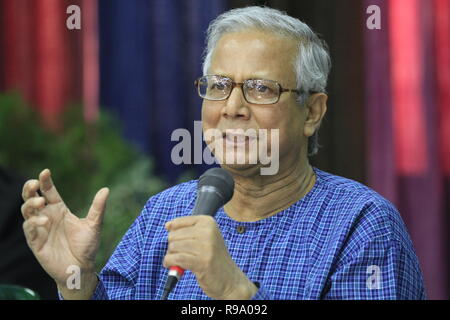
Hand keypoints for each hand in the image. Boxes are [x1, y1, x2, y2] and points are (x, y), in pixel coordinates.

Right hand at [21, 169, 108, 298]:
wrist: (82, 268)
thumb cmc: (86, 246)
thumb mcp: (94, 224)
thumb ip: (98, 207)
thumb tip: (106, 189)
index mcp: (60, 210)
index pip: (49, 192)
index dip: (45, 182)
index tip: (45, 172)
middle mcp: (48, 216)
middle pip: (31, 198)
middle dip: (29, 189)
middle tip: (34, 184)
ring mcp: (40, 229)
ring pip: (27, 211)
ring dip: (30, 204)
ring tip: (41, 202)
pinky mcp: (36, 242)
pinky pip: (29, 229)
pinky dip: (33, 222)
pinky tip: (44, 220)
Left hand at [163, 215, 257, 299]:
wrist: (229, 278)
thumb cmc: (213, 257)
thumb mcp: (204, 237)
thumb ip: (187, 229)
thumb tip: (168, 226)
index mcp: (208, 222)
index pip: (179, 222)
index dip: (174, 234)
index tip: (181, 242)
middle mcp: (208, 231)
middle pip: (173, 235)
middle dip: (173, 247)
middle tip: (183, 254)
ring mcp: (206, 246)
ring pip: (173, 247)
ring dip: (172, 256)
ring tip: (181, 261)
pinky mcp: (201, 262)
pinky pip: (175, 259)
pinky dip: (171, 263)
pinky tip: (176, 267)